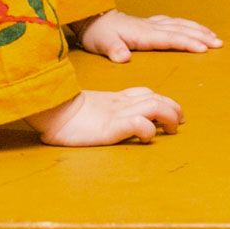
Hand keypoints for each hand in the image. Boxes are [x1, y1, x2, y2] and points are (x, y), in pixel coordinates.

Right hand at [29, 88, 181, 145]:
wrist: (50, 111)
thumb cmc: (63, 115)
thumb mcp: (90, 110)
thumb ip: (104, 112)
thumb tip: (115, 121)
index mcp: (116, 99)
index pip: (146, 93)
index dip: (163, 101)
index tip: (172, 112)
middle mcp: (121, 104)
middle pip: (156, 98)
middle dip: (173, 108)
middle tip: (180, 122)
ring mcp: (117, 114)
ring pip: (154, 107)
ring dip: (169, 116)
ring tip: (173, 128)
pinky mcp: (112, 126)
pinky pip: (138, 123)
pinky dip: (148, 129)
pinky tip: (148, 136)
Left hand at [75, 9, 220, 61]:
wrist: (90, 17)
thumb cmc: (97, 33)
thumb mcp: (102, 43)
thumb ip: (114, 50)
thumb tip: (123, 57)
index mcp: (143, 34)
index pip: (170, 38)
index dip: (188, 43)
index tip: (204, 48)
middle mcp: (150, 27)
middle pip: (181, 30)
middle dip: (201, 36)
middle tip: (219, 43)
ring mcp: (150, 24)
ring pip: (179, 25)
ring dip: (198, 30)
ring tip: (213, 36)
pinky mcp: (148, 23)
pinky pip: (173, 23)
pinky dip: (186, 25)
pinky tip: (191, 27)